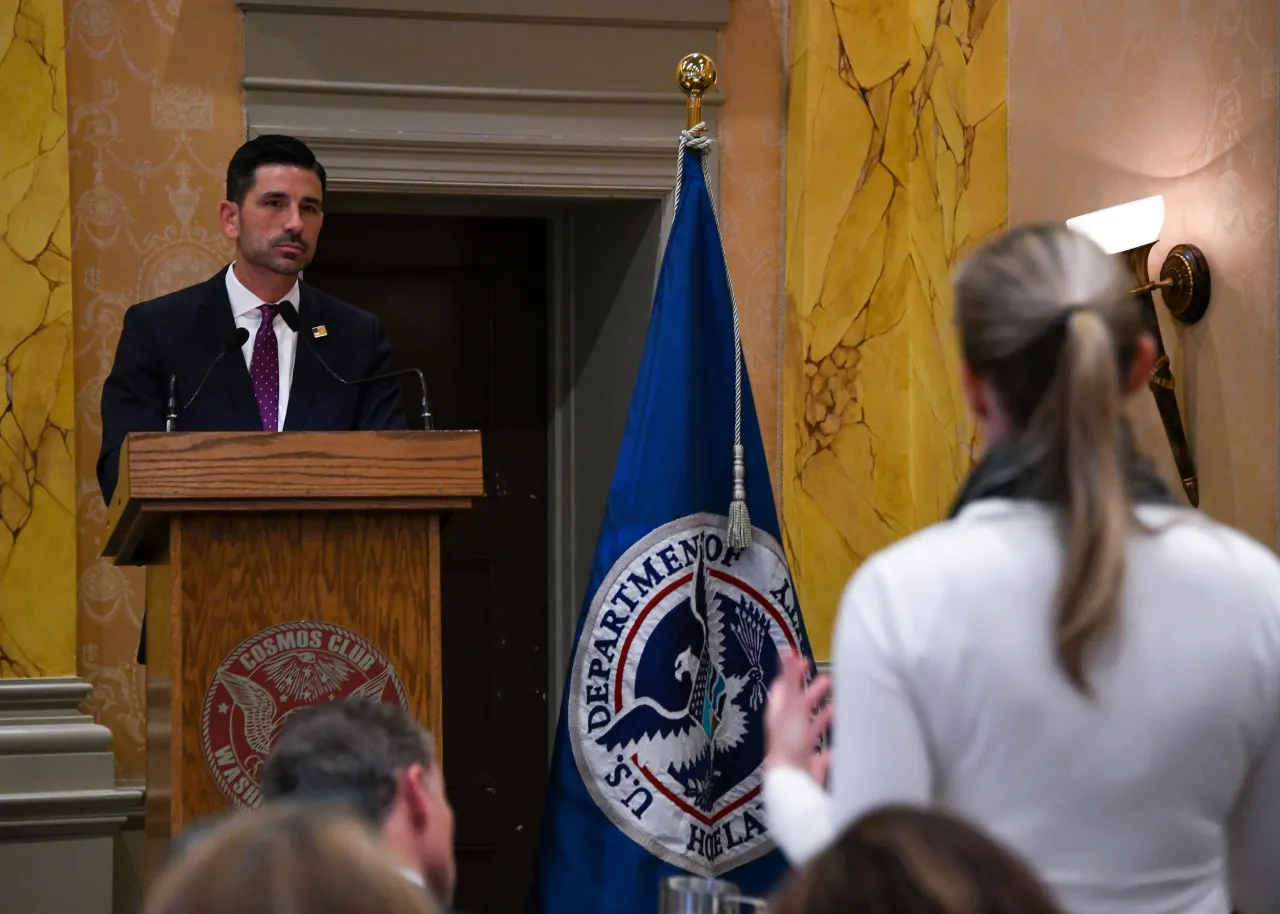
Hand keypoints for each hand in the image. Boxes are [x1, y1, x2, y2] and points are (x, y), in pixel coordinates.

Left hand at [764, 650, 831, 784]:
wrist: (794, 780)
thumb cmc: (789, 741)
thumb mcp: (791, 705)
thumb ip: (791, 678)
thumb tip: (785, 650)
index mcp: (778, 715)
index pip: (783, 689)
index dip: (792, 675)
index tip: (804, 661)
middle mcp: (786, 730)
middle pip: (799, 707)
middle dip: (811, 693)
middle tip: (828, 680)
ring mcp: (799, 748)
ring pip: (810, 729)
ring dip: (821, 718)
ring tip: (837, 707)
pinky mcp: (811, 765)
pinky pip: (823, 754)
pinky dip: (832, 748)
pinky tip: (842, 744)